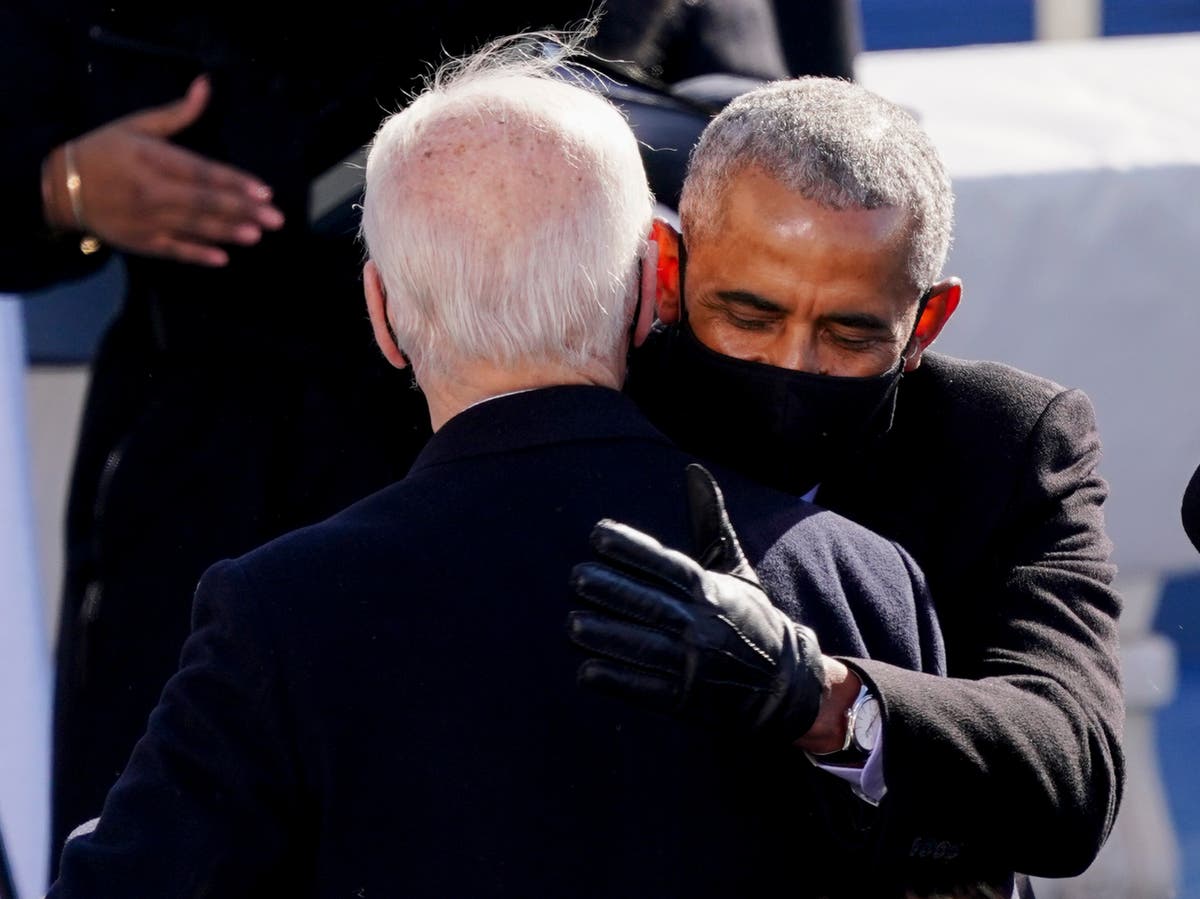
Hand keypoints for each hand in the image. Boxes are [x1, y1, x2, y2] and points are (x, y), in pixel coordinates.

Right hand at [42, 75, 283, 265]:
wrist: (61, 186)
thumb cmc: (104, 151)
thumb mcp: (136, 125)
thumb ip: (178, 113)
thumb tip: (206, 85)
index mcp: (153, 159)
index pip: (201, 172)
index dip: (234, 182)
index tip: (264, 190)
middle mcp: (152, 191)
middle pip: (204, 202)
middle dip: (242, 211)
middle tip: (275, 218)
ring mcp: (146, 219)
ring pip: (193, 227)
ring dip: (227, 232)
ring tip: (257, 235)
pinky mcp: (141, 241)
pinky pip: (173, 250)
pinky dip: (197, 255)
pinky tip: (222, 258)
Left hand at [567, 463, 827, 742]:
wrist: (787, 684)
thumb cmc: (751, 617)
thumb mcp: (735, 569)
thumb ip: (709, 522)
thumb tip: (693, 471)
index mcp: (711, 590)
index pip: (667, 565)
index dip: (632, 549)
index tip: (598, 535)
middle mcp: (704, 625)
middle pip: (651, 604)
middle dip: (612, 590)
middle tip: (576, 578)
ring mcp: (696, 665)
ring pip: (645, 646)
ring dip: (607, 635)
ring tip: (572, 623)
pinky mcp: (689, 700)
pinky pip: (648, 689)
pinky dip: (618, 680)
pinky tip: (587, 671)